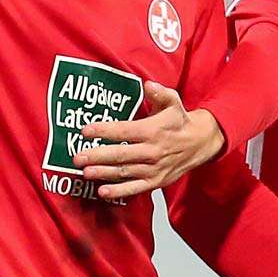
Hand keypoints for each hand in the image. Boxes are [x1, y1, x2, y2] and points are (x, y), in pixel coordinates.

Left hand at [72, 81, 225, 199]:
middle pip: (120, 154)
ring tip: (85, 172)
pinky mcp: (155, 181)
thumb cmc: (180, 122)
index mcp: (153, 130)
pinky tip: (103, 191)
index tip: (85, 131)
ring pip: (124, 172)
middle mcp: (152, 151)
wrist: (200, 143)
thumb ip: (160, 93)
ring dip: (103, 173)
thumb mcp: (173, 102)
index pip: (124, 131)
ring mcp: (153, 168)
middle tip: (77, 157)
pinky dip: (119, 191)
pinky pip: (135, 188)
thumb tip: (148, 85)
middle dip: (97, 155)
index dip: (103, 131)